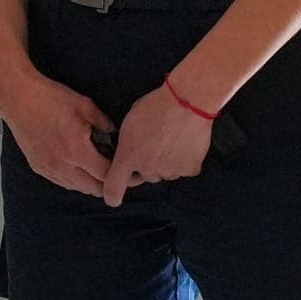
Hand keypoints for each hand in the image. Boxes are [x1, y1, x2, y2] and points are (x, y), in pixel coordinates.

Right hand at [0, 69, 114, 196]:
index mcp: (78, 150)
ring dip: (90, 182)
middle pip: (93, 188)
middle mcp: (63, 165)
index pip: (106, 174)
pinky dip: (74, 179)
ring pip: (77, 188)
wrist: (18, 98)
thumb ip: (104, 122)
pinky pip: (62, 182)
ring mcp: (49, 169)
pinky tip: (78, 165)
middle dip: (106, 182)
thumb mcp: (85, 105)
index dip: (119, 172)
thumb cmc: (50, 99)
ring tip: (96, 167)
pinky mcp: (39, 167)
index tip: (125, 166)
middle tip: (114, 169)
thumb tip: (114, 133)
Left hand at [103, 83, 213, 207]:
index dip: (111, 196)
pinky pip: (183, 169)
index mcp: (128, 156)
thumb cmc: (157, 106)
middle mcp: (147, 168)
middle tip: (154, 143)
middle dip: (147, 164)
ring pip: (164, 173)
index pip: (113, 187)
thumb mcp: (130, 121)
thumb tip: (128, 150)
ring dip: (166, 162)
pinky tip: (185, 143)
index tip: (112, 198)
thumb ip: (127, 143)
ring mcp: (169, 171)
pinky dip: (185, 160)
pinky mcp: (189, 169)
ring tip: (171, 139)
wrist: (188, 101)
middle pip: (144, 175)